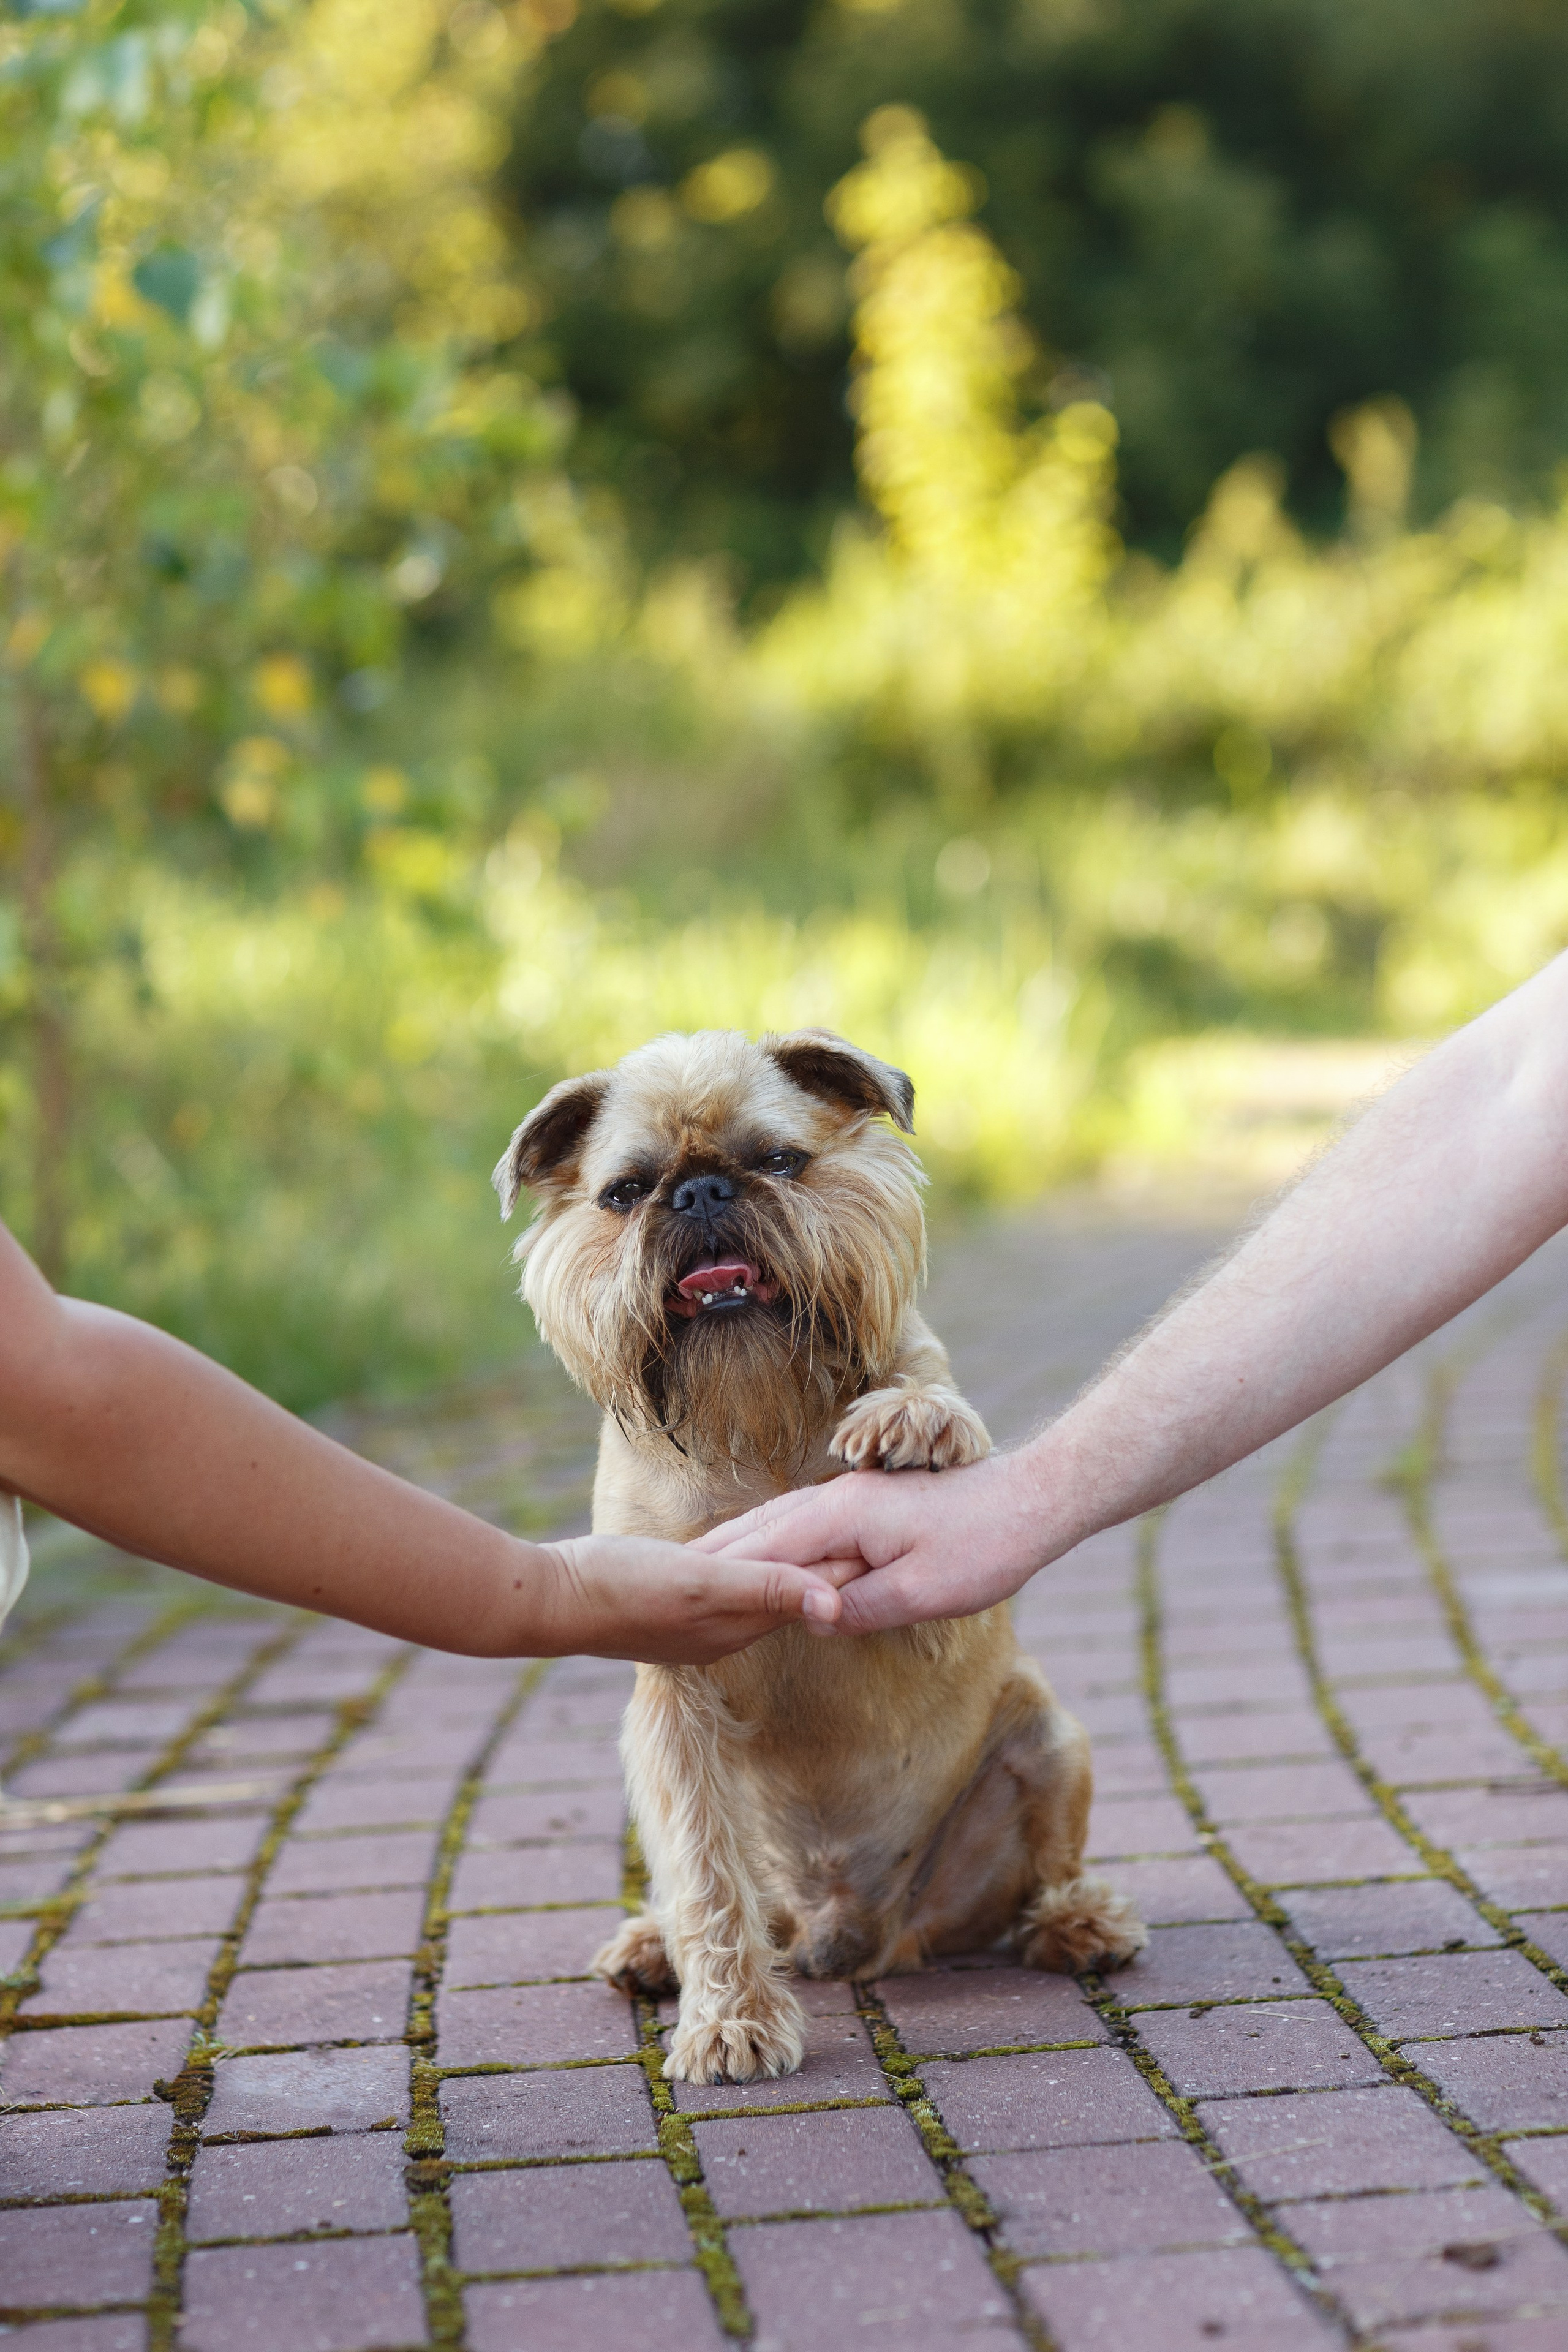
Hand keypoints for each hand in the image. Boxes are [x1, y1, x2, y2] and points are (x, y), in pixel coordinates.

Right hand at [537, 1533, 846, 1663]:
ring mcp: (697, 1619)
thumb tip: (837, 1607)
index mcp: (740, 1623)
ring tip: (830, 1541)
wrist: (549, 1601)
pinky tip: (751, 1554)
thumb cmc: (621, 1588)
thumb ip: (768, 1589)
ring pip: (761, 1590)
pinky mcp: (671, 1603)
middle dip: (830, 1566)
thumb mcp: (701, 1581)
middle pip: (793, 1593)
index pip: (812, 1592)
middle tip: (875, 1533)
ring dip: (793, 1568)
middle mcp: (726, 1628)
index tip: (889, 1537)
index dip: (847, 1563)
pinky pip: (728, 1584)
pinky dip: (751, 1566)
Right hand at [692, 1450, 1055, 1634]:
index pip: (763, 1550)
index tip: (676, 1592)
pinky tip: (770, 1551)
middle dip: (718, 1554)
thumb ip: (858, 1607)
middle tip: (667, 1580)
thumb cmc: (983, 1547)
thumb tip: (811, 1619)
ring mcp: (853, 1494)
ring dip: (744, 1543)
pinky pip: (806, 1518)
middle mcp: (837, 1497)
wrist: (1033, 1498)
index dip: (719, 1573)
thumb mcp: (920, 1593)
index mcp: (841, 1516)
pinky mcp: (870, 1500)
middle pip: (762, 1528)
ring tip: (702, 1566)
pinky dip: (776, 1535)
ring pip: (782, 1518)